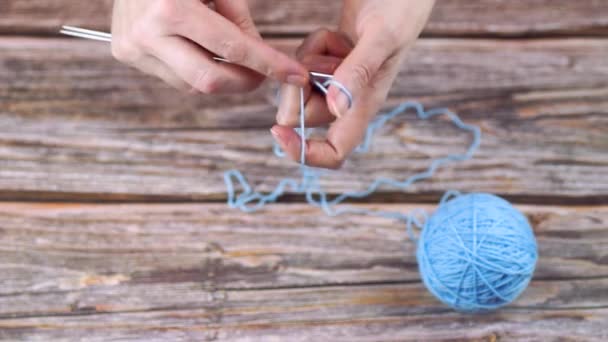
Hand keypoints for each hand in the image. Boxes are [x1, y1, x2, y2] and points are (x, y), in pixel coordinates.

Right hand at [111, 0, 308, 93]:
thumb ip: (238, 20)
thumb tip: (258, 55)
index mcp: (171, 8)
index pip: (232, 49)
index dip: (269, 64)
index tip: (295, 75)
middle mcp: (148, 34)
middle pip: (210, 80)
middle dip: (245, 81)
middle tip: (265, 73)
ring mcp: (133, 48)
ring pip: (192, 85)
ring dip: (221, 76)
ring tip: (232, 57)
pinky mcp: (126, 54)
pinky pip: (174, 76)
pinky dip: (196, 69)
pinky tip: (202, 51)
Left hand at [271, 0, 434, 168]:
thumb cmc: (401, 10)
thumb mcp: (382, 38)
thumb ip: (359, 72)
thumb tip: (338, 110)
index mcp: (364, 106)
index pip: (334, 152)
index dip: (305, 153)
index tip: (280, 133)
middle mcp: (348, 100)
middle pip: (300, 114)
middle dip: (301, 85)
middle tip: (325, 58)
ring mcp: (338, 82)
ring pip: (298, 87)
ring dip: (308, 60)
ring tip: (338, 41)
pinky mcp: (330, 64)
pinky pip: (302, 64)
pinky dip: (312, 46)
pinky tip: (336, 36)